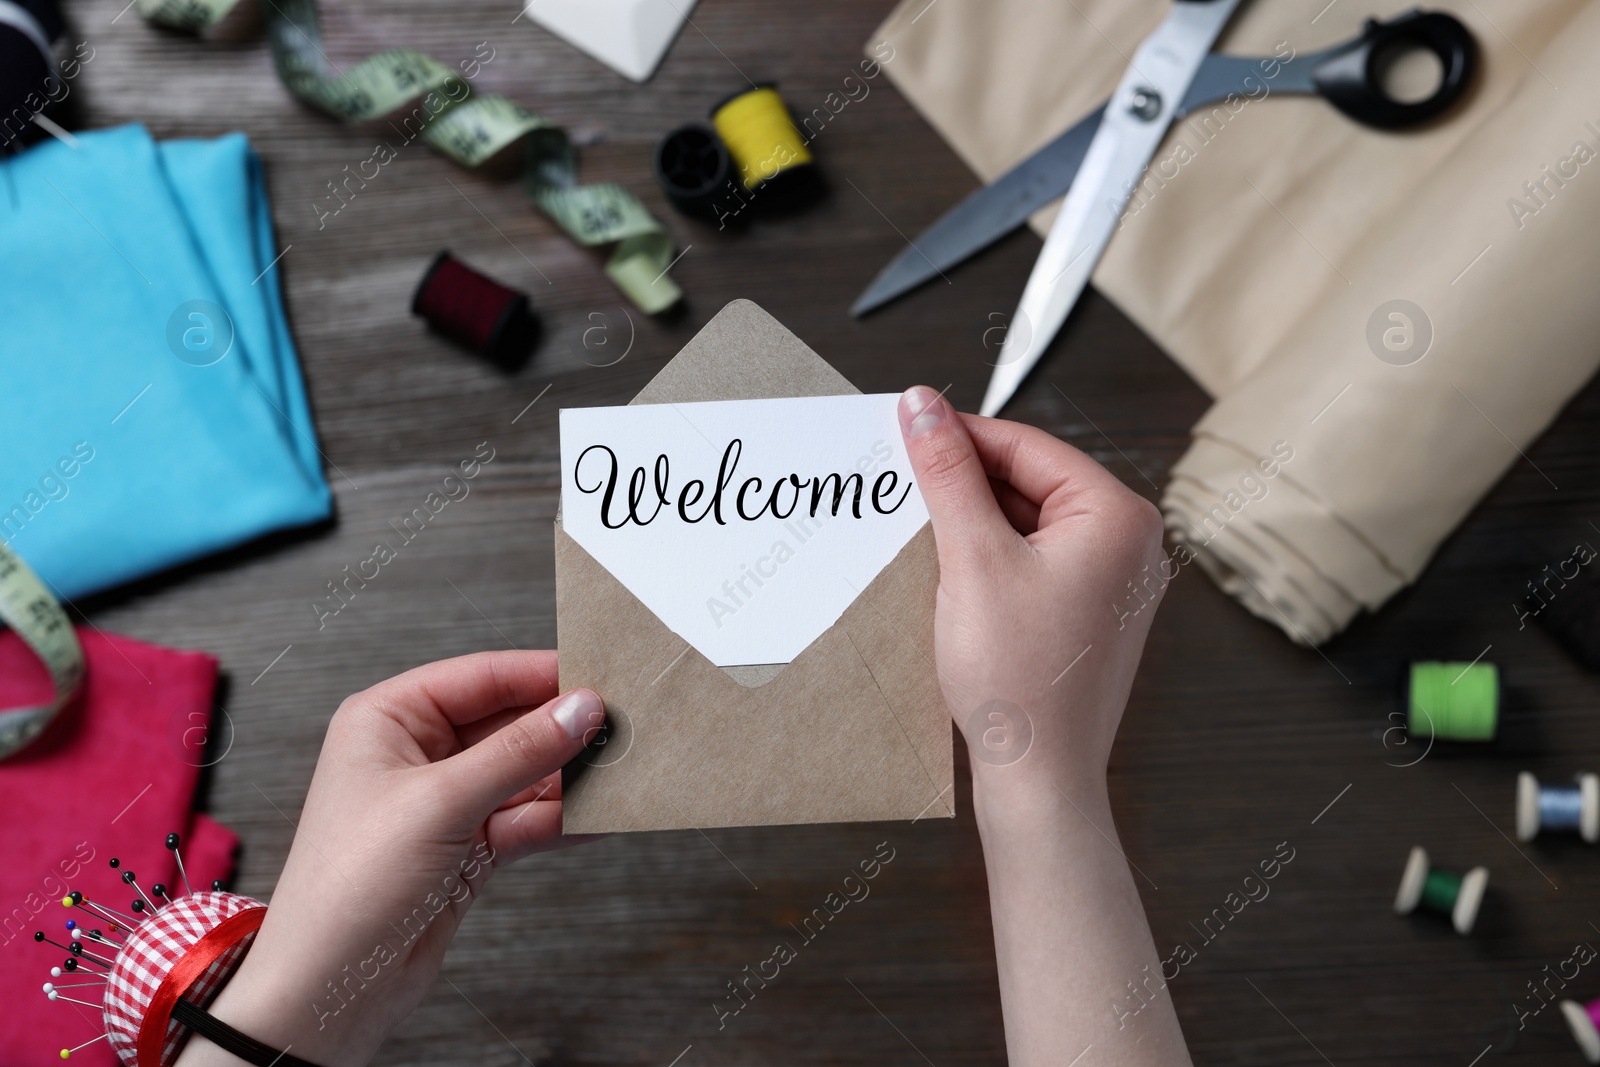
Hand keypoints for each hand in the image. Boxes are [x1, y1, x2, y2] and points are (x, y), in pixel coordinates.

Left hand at [175, 651, 604, 1066]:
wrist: (328, 991)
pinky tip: (598, 817)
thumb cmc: (345, 889)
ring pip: (524, 774)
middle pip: (509, 724)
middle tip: (620, 729)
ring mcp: (444, 804)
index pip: (481, 677)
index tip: (599, 680)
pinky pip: (526, 819)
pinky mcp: (466, 849)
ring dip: (570, 779)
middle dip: (563, 731)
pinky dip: (561, 820)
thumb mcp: (440, 803)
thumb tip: (578, 710)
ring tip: (619, 775)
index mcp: (388, 720)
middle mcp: (415, 755)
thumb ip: (518, 752)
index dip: (542, 676)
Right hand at [897, 386, 1188, 1065]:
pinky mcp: (1088, 614)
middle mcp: (1129, 543)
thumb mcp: (971, 558)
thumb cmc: (1018, 677)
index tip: (906, 424)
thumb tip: (923, 405)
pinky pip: (1034, 561)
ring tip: (917, 524)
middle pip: (1031, 481)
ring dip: (974, 519)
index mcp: (1117, 516)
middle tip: (901, 475)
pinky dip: (990, 557)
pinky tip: (947, 568)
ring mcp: (1112, 582)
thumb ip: (947, 474)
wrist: (1037, 774)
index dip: (961, 434)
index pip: (1028, 446)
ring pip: (1029, 522)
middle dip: (966, 480)